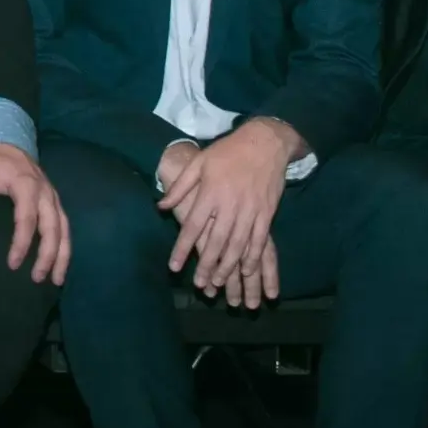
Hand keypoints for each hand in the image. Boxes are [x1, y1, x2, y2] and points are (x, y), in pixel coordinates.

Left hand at [0, 142, 69, 285]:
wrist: (8, 142)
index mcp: (26, 184)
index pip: (27, 219)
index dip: (22, 243)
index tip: (12, 263)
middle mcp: (45, 193)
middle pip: (52, 228)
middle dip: (47, 255)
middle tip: (36, 278)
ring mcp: (53, 197)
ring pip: (64, 230)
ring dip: (62, 256)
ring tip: (57, 280)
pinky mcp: (55, 202)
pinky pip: (65, 226)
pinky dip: (66, 247)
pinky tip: (61, 264)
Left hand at [158, 118, 298, 296]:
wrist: (264, 143)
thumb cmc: (227, 152)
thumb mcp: (199, 163)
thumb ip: (180, 187)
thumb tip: (160, 206)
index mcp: (210, 192)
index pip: (193, 226)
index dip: (182, 248)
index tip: (173, 267)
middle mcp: (229, 204)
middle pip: (216, 241)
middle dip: (206, 265)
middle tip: (199, 285)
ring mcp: (250, 210)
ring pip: (238, 244)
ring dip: (228, 266)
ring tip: (218, 283)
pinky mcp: (267, 212)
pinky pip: (260, 240)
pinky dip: (252, 256)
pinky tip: (246, 270)